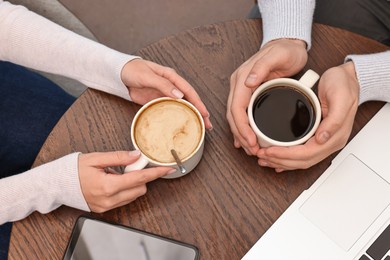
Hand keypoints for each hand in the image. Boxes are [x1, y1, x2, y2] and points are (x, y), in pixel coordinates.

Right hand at [78, 150, 174, 212]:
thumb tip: (137, 155)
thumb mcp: (96, 158)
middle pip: (140, 189)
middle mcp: (109, 200)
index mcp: (107, 186)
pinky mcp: (104, 209)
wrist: (57, 185)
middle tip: (128, 166)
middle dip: (141, 177)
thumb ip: (119, 157)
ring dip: (133, 184)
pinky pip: (124, 200)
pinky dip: (125, 190)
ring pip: (133, 196)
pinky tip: (113, 182)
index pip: (139, 179)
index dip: (156, 173)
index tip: (168, 169)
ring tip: (115, 174)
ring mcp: (107, 207)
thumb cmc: (74, 170)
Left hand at [121, 59, 211, 128]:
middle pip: (189, 99)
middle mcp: (171, 86)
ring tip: (200, 126)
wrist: (119, 74)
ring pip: (182, 106)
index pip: (188, 90)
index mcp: (171, 77)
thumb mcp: (147, 76)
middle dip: (199, 111)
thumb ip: (163, 84)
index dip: (198, 102)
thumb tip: (179, 95)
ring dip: (191, 115)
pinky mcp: (157, 101)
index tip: (204, 113)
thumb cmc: (132, 70)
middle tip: (207, 124)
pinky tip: (183, 124)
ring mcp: (164, 94)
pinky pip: (170, 109)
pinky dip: (178, 116)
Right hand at [227, 38, 306, 154]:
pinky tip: (245, 139)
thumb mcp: (277, 56)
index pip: (236, 107)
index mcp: (242, 78)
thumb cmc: (285, 50)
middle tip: (252, 151)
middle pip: (233, 115)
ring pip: (235, 117)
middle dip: (240, 135)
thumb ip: (262, 67)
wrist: (287, 44)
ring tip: (250, 149)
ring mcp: (242, 89)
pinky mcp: (248, 94)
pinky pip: (241, 114)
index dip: (241, 127)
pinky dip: (242, 128)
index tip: (250, 141)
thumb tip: (248, 82)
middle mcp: (239, 85)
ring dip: (241, 135)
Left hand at [257, 62, 359, 171]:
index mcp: (335, 136)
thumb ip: (334, 121)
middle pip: (302, 161)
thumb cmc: (343, 85)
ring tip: (265, 159)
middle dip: (280, 161)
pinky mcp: (318, 137)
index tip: (270, 151)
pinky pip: (302, 154)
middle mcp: (329, 142)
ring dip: (282, 162)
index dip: (286, 155)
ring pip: (301, 160)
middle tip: (262, 156)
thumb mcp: (341, 98)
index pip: (307, 154)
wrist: (349, 79)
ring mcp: (324, 141)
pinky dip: (288, 159)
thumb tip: (322, 139)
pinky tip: (277, 160)